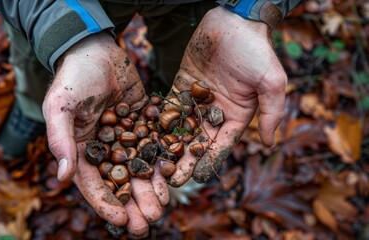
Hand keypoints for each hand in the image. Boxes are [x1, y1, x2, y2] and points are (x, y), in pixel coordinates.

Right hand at [42, 32, 167, 236]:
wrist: (97, 51)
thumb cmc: (74, 78)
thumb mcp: (60, 106)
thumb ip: (59, 139)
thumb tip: (62, 178)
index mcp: (80, 150)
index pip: (93, 185)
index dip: (106, 205)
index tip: (121, 220)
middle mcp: (104, 149)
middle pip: (119, 183)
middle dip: (133, 205)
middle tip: (147, 224)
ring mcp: (125, 138)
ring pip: (139, 170)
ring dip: (150, 190)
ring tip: (163, 208)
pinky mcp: (143, 124)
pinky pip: (154, 147)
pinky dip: (162, 163)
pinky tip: (173, 177)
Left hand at [168, 6, 286, 185]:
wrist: (234, 21)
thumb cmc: (256, 50)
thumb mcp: (271, 82)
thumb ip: (271, 112)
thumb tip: (270, 143)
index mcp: (237, 115)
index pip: (222, 144)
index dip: (209, 161)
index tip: (196, 178)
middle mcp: (216, 111)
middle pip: (197, 141)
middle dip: (184, 159)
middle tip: (169, 178)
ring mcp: (198, 99)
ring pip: (181, 127)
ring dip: (168, 145)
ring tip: (154, 162)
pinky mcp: (182, 85)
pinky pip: (170, 105)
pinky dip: (159, 119)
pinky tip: (145, 133)